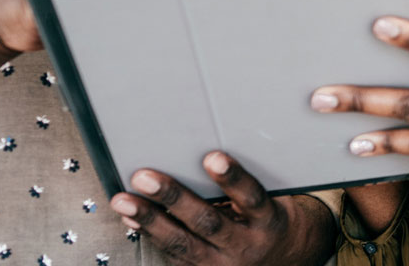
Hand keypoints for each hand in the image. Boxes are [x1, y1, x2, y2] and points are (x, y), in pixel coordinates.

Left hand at [111, 151, 324, 265]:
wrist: (284, 260)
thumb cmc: (270, 221)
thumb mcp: (272, 200)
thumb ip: (244, 184)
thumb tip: (206, 154)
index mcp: (268, 221)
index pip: (251, 197)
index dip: (233, 178)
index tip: (213, 157)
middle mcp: (245, 245)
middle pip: (208, 222)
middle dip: (173, 198)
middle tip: (145, 177)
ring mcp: (222, 264)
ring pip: (183, 243)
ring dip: (150, 220)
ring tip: (124, 200)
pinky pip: (173, 256)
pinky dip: (150, 235)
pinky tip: (131, 219)